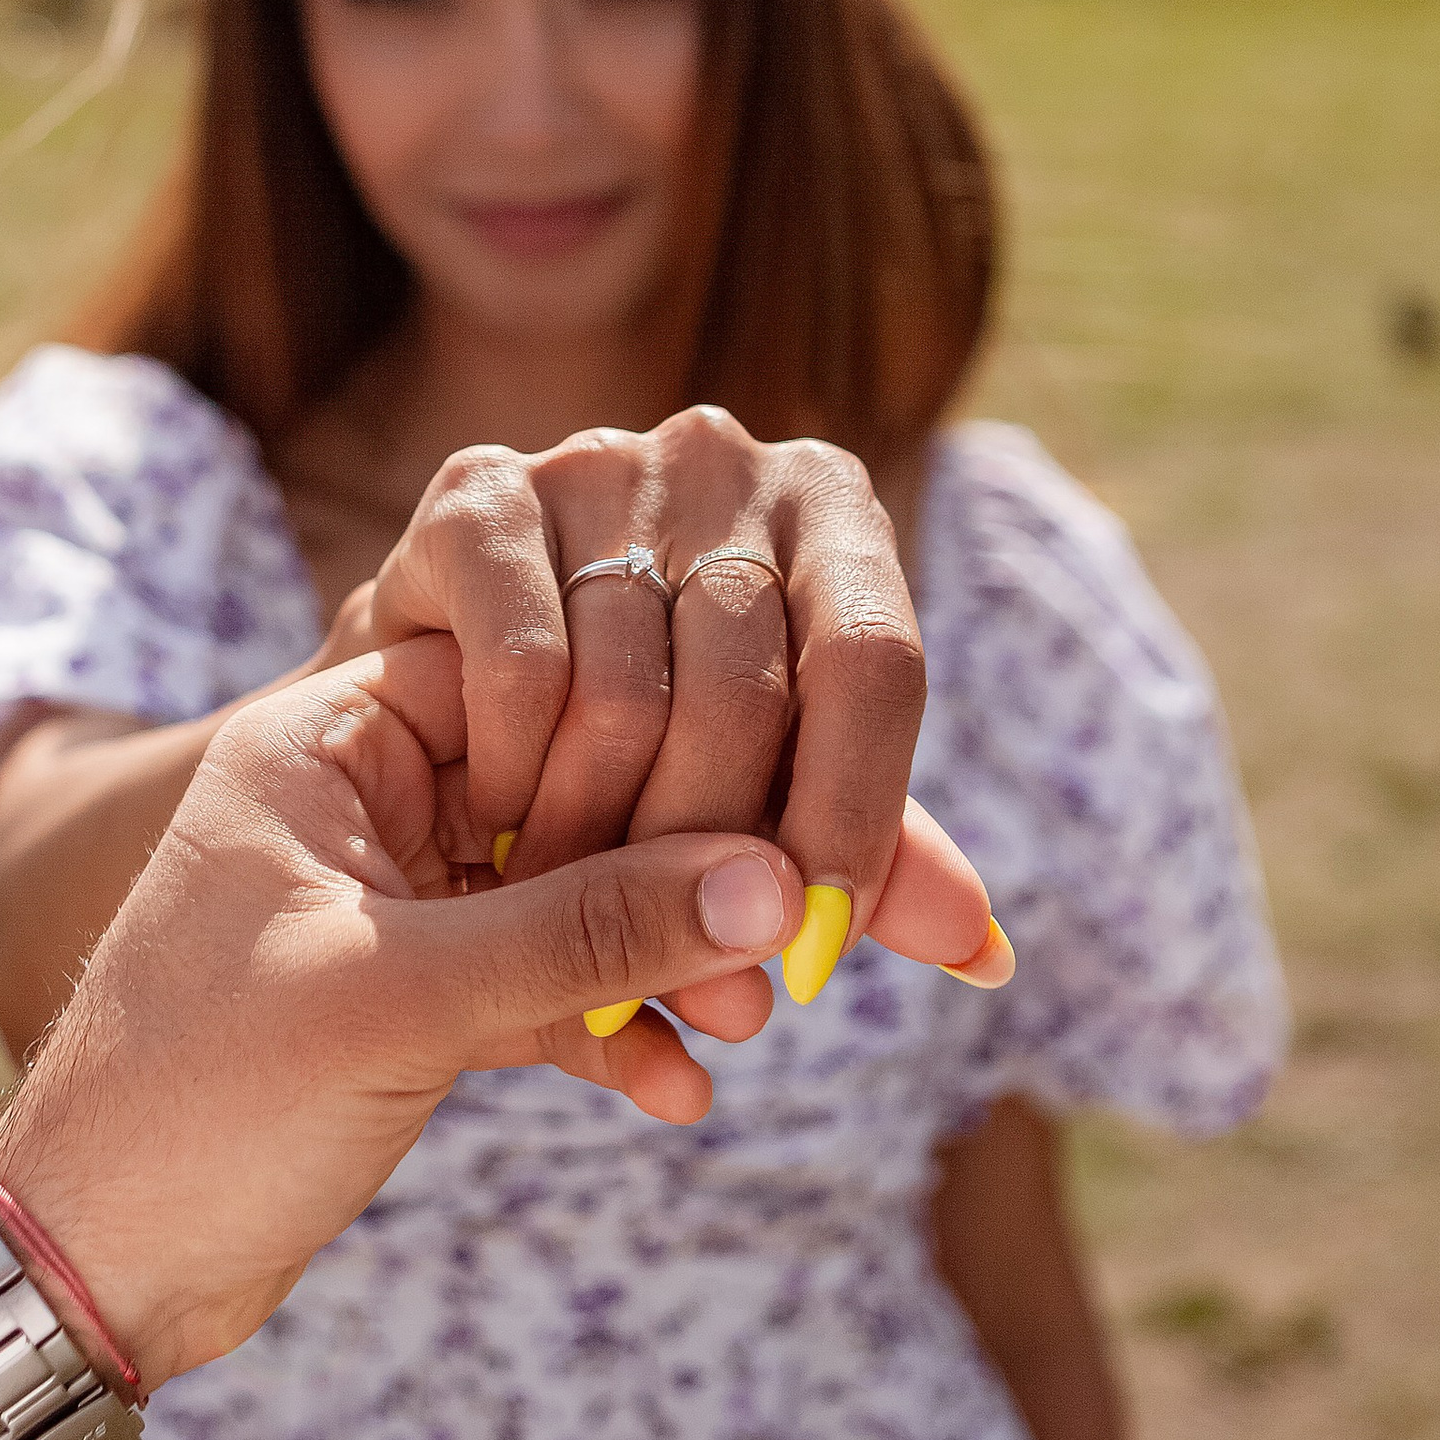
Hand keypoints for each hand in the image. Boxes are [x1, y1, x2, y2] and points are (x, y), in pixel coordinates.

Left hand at [0, 635, 809, 1387]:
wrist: (91, 1269)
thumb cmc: (200, 1098)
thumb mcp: (402, 999)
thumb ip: (585, 931)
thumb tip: (768, 881)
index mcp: (330, 743)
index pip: (525, 666)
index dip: (641, 719)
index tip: (747, 785)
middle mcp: (365, 801)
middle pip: (568, 780)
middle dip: (679, 860)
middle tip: (784, 922)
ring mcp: (393, 904)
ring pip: (570, 893)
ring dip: (660, 956)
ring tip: (745, 1024)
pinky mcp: (415, 1002)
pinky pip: (547, 987)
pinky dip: (610, 1030)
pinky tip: (679, 1090)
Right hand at [358, 409, 1000, 1025]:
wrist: (453, 672)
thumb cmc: (650, 732)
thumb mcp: (771, 784)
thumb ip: (871, 851)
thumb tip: (986, 953)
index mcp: (830, 507)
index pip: (876, 664)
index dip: (853, 821)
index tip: (811, 954)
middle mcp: (724, 460)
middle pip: (748, 692)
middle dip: (716, 866)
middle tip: (693, 979)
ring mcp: (598, 465)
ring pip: (627, 698)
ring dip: (602, 856)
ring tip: (590, 941)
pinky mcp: (478, 493)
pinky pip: (523, 670)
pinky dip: (521, 788)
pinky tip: (509, 849)